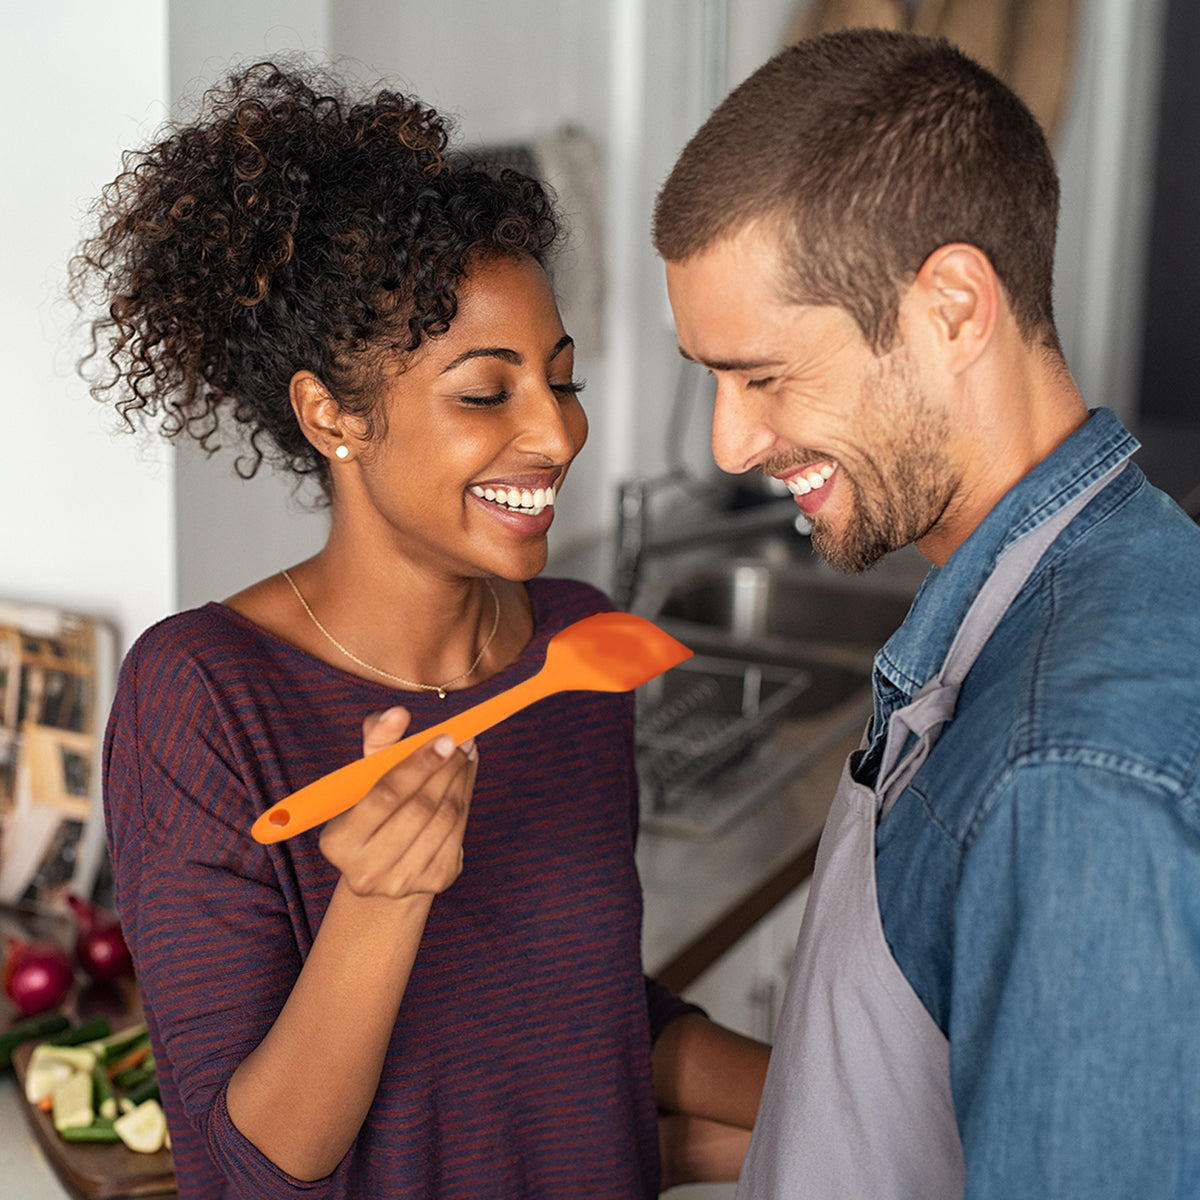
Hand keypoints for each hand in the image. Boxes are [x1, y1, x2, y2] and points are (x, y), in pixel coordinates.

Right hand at [318, 707, 476, 899]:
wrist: (386, 865)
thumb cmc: (372, 808)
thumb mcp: (364, 778)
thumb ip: (377, 742)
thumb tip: (397, 714)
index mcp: (339, 842)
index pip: (385, 796)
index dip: (418, 764)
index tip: (445, 737)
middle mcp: (366, 871)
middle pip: (419, 809)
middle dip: (446, 769)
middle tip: (464, 739)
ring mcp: (402, 882)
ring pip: (444, 819)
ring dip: (460, 780)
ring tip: (466, 753)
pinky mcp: (435, 882)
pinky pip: (459, 832)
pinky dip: (465, 799)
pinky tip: (464, 778)